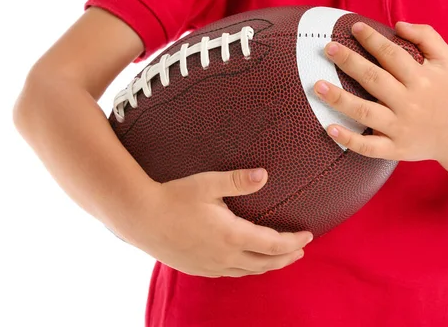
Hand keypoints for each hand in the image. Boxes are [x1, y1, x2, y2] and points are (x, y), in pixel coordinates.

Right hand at [116, 168, 312, 277]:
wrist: (139, 217)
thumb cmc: (173, 196)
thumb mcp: (207, 183)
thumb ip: (238, 180)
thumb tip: (265, 175)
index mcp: (232, 235)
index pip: (273, 244)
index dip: (293, 241)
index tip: (308, 236)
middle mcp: (224, 256)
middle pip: (265, 263)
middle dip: (286, 257)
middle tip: (300, 251)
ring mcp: (210, 266)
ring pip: (248, 271)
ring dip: (267, 265)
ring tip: (278, 259)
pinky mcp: (197, 268)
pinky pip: (230, 273)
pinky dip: (246, 269)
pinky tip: (245, 262)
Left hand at [314, 21, 447, 162]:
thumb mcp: (447, 59)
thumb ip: (427, 36)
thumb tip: (398, 25)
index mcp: (421, 78)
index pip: (392, 55)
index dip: (372, 39)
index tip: (354, 28)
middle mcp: (409, 102)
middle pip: (374, 80)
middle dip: (350, 62)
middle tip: (328, 48)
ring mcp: (400, 127)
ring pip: (366, 112)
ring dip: (339, 99)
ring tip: (317, 86)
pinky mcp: (395, 148)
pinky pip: (368, 146)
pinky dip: (349, 139)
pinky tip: (329, 128)